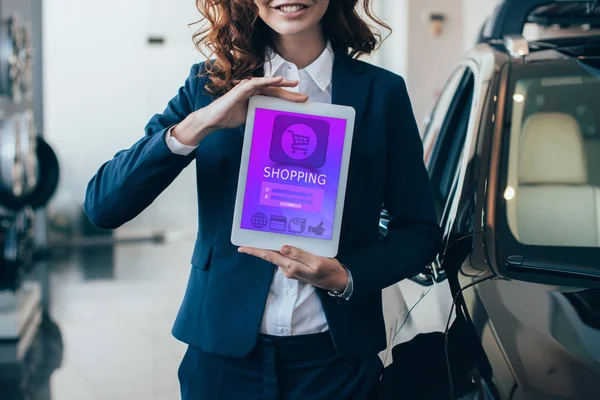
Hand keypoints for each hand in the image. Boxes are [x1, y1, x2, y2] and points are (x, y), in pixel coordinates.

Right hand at [172, 76, 307, 145]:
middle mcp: (253, 90)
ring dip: (281, 83)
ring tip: (294, 83)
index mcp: (256, 97)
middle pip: (275, 90)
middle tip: (305, 96)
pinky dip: (266, 81)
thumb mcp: (250, 116)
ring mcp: (246, 88)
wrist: (213, 120)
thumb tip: (275, 118)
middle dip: (290, 92)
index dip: (288, 98)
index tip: (301, 101)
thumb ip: (261, 113)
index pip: (275, 96)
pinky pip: (255, 83)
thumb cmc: (229, 117)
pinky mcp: (240, 89)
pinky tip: (277, 80)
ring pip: (267, 84)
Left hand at [238, 245, 347, 291]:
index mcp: (291, 266)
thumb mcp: (317, 261)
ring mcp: (292, 269)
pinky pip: (288, 256)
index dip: (255, 251)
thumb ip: (300, 255)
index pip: (269, 256)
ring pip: (279, 255)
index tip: (241, 248)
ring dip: (273, 246)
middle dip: (260, 246)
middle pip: (271, 255)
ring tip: (267, 232)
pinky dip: (283, 249)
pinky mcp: (298, 268)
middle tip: (251, 234)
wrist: (338, 282)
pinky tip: (284, 241)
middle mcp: (288, 269)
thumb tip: (282, 248)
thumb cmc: (329, 271)